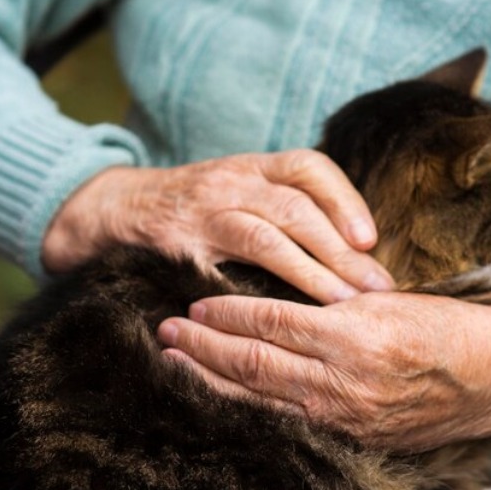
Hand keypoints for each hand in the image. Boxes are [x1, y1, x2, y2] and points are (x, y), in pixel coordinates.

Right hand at [42, 151, 393, 302]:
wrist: (113, 209)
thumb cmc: (195, 211)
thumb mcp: (240, 191)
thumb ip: (288, 211)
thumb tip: (358, 256)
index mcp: (252, 167)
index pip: (309, 168)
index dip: (344, 200)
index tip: (371, 239)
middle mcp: (230, 182)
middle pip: (297, 207)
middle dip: (341, 249)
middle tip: (377, 286)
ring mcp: (203, 213)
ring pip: (266, 237)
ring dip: (311, 272)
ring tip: (344, 304)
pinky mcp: (177, 249)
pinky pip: (219, 274)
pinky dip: (250, 297)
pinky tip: (276, 322)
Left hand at [156, 293, 490, 451]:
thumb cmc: (447, 329)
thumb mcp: (391, 300)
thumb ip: (333, 302)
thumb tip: (275, 298)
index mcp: (355, 336)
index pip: (271, 321)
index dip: (226, 312)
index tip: (195, 304)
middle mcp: (345, 382)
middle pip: (253, 364)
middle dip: (202, 349)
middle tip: (165, 333)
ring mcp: (346, 419)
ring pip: (261, 400)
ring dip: (212, 382)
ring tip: (177, 365)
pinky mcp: (353, 441)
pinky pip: (288, 425)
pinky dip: (250, 410)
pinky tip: (226, 400)